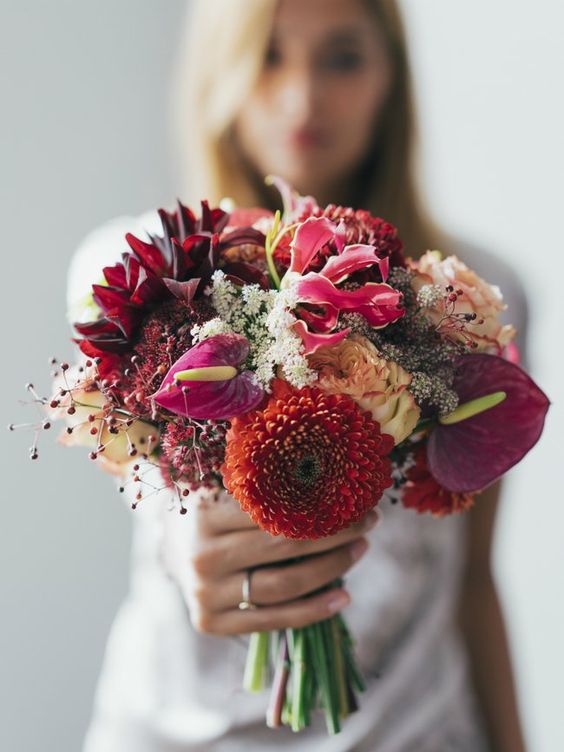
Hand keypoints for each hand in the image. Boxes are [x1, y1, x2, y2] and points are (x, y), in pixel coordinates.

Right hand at [161, 490, 378, 635]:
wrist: (169, 551)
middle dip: (334, 534)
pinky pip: (273, 620)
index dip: (320, 504)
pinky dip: (313, 610)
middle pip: (283, 547)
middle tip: (369, 521)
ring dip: (332, 569)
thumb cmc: (210, 510)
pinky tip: (343, 597)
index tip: (356, 496)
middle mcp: (201, 557)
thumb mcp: (222, 484)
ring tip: (361, 550)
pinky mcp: (211, 624)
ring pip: (284, 586)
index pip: (273, 511)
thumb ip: (260, 477)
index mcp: (203, 514)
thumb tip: (327, 464)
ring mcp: (205, 595)